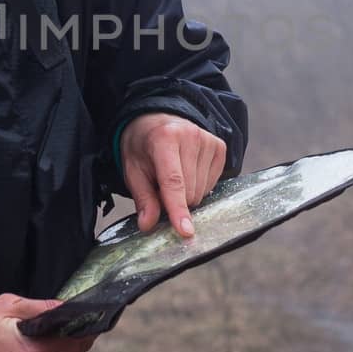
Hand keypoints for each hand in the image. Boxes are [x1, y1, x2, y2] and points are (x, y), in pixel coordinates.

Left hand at [119, 113, 227, 238]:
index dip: (178, 209)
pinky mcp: (219, 146)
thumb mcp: (133, 170)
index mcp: (164, 139)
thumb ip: (143, 198)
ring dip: (188, 194)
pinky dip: (199, 185)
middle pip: (190, 192)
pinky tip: (188, 171)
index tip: (185, 231)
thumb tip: (148, 225)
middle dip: (175, 201)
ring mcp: (208, 140)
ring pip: (202, 191)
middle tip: (160, 187)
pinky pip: (213, 183)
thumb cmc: (142, 147)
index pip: (174, 182)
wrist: (155, 120)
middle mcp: (190, 136)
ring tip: (174, 175)